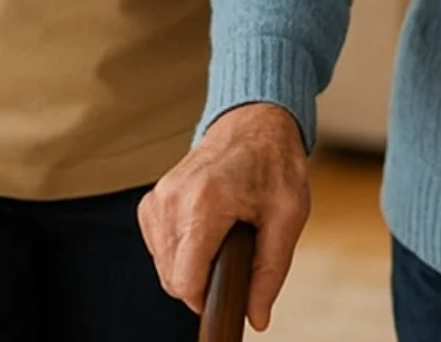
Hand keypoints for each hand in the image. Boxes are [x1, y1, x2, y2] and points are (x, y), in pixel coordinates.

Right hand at [138, 102, 309, 330]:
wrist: (254, 121)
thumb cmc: (274, 163)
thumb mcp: (288, 217)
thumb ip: (270, 272)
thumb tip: (256, 318)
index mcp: (204, 202)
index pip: (185, 281)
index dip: (209, 298)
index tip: (230, 289)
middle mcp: (173, 198)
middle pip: (172, 278)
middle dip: (203, 281)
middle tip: (235, 254)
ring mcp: (159, 196)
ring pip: (163, 266)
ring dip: (191, 266)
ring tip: (223, 238)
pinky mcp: (152, 199)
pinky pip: (158, 247)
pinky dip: (179, 251)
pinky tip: (205, 232)